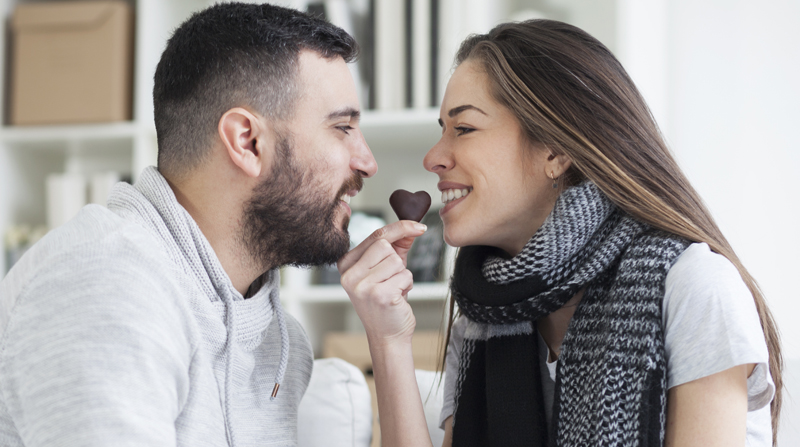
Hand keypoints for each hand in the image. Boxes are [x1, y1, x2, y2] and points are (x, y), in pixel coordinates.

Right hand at [338, 220, 426, 343]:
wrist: (387, 335)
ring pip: (396, 261)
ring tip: (393, 290)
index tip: (419, 226)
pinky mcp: (379, 295)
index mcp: (346, 265)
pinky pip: (405, 275)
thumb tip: (411, 227)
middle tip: (391, 280)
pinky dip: (407, 285)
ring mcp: (362, 286)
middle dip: (397, 261)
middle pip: (385, 245)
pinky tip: (397, 297)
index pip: (376, 236)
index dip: (400, 228)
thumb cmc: (386, 301)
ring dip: (402, 275)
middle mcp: (349, 275)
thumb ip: (396, 247)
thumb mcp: (386, 270)